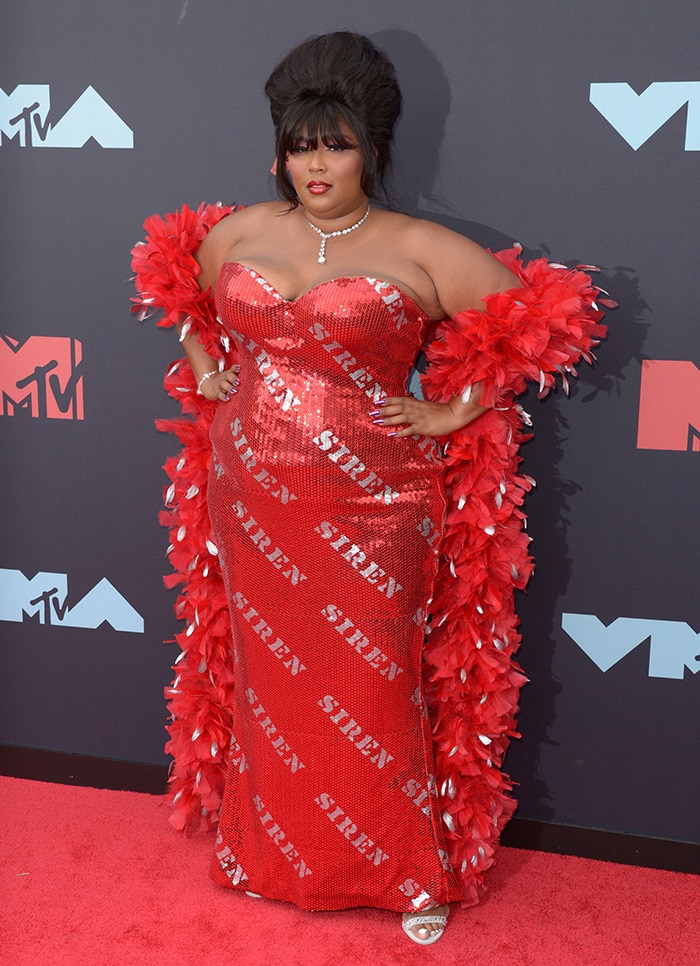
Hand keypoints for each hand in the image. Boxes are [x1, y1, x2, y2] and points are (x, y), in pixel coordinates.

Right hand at [198, 365, 239, 400]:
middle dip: (233, 378)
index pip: (233, 369)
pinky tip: (227, 398)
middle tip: (238, 382)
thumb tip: (243, 369)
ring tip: (234, 391)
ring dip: (229, 388)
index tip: (238, 368)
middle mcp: (224, 378)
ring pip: (224, 385)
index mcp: (229, 373)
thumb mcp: (230, 376)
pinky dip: (223, 397)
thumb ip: (236, 373)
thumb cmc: (225, 380)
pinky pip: (220, 394)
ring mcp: (219, 385)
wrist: (209, 385)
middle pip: (228, 376)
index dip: (235, 368)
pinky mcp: (216, 392)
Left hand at [370, 390, 485, 437]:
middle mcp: (415, 409)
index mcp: (416, 403)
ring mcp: (419, 418)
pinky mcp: (423, 427)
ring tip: (378, 421)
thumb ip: (415, 406)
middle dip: (384, 409)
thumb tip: (405, 407)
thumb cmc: (440, 411)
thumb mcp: (425, 406)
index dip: (389, 400)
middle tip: (372, 411)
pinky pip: (410, 430)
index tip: (378, 401)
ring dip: (389, 419)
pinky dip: (401, 432)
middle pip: (397, 407)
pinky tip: (392, 434)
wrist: (452, 415)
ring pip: (401, 417)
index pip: (400, 400)